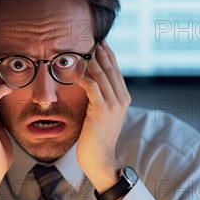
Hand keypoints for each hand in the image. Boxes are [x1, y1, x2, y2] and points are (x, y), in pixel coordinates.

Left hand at [76, 41, 130, 193]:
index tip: (101, 44)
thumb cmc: (98, 137)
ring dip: (92, 62)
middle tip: (93, 41)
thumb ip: (102, 98)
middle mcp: (121, 99)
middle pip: (111, 70)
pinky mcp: (101, 110)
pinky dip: (83, 77)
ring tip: (84, 51)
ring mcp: (113, 104)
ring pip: (102, 76)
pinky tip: (75, 72)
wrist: (100, 157)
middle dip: (102, 54)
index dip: (109, 57)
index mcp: (123, 98)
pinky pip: (92, 87)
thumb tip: (92, 83)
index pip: (117, 72)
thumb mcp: (104, 114)